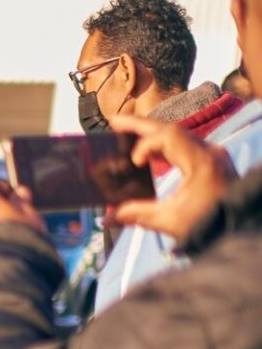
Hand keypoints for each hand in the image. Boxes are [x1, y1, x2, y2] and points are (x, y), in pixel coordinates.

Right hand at [111, 113, 236, 239]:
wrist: (239, 227)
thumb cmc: (211, 224)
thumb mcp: (171, 221)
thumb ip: (137, 215)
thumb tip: (108, 217)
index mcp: (202, 161)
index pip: (169, 137)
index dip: (145, 145)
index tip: (133, 163)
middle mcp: (209, 152)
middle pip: (171, 129)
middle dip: (141, 126)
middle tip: (115, 122)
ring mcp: (211, 155)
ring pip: (178, 135)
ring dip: (152, 134)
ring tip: (126, 133)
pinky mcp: (210, 162)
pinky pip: (183, 146)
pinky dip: (163, 146)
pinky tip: (148, 152)